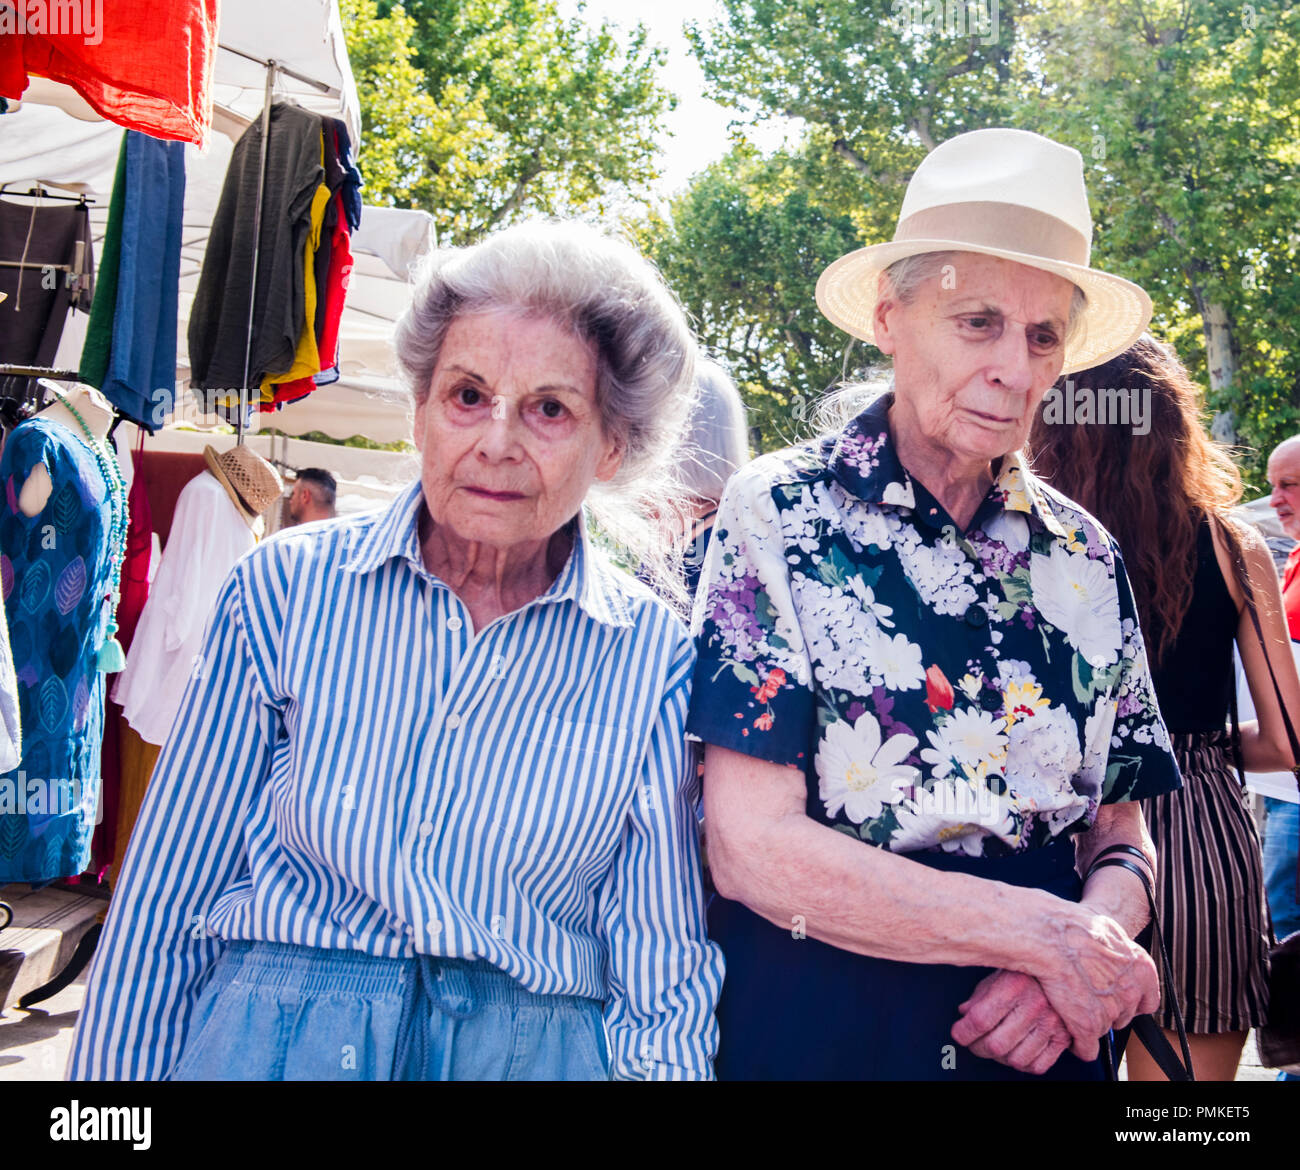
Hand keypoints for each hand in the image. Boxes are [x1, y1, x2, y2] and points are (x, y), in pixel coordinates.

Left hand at [951, 969, 1071, 1075]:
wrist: (1058, 969)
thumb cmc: (1022, 973)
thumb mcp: (995, 978)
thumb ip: (978, 999)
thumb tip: (963, 1017)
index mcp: (1014, 985)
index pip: (980, 1020)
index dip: (963, 1032)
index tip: (958, 1033)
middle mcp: (1035, 1005)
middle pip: (996, 1045)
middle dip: (977, 1047)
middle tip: (973, 1041)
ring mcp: (1052, 1023)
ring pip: (1016, 1060)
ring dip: (1000, 1057)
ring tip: (996, 1044)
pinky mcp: (1064, 1037)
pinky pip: (1037, 1066)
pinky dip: (1022, 1064)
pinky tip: (1016, 1050)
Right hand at [1034, 904, 1159, 1062]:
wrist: (1050, 934)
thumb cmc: (1073, 927)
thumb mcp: (1108, 930)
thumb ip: (1118, 951)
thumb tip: (1115, 955)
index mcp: (1141, 970)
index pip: (1147, 1002)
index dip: (1129, 1001)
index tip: (1115, 997)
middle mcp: (1130, 993)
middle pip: (1122, 1015)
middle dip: (1106, 1010)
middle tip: (1085, 995)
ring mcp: (1110, 1011)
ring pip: (1102, 1028)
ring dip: (1088, 1021)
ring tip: (1069, 1003)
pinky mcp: (1088, 1025)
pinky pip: (1086, 1048)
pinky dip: (1076, 1043)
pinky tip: (1067, 1029)